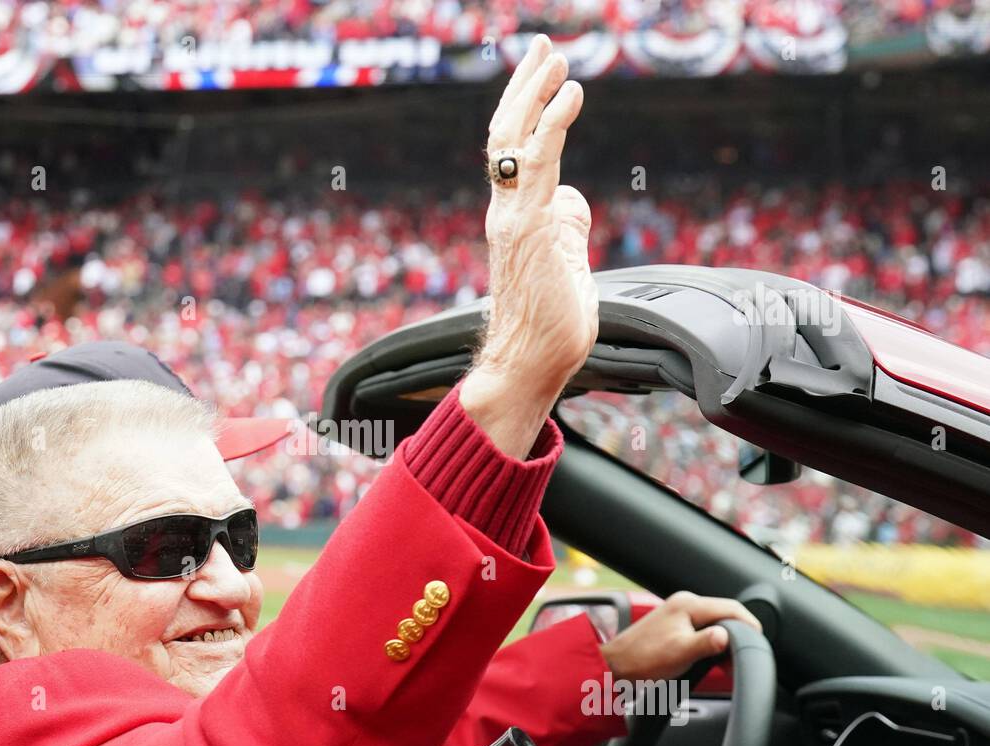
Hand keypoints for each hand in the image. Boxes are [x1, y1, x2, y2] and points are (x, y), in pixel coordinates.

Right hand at [460, 34, 598, 457]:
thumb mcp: (566, 262)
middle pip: (506, 135)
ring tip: (556, 59)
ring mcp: (514, 219)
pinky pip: (538, 164)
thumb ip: (565, 227)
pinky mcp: (529, 229)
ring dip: (536, 95)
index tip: (545, 77)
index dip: (526, 111)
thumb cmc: (549, 326)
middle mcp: (505, 212)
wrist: (531, 363)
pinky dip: (552, 124)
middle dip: (525, 88)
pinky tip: (570, 95)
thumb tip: (573, 198)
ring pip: (515, 142)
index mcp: (513, 218)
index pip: (513, 153)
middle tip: (544, 49)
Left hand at [598, 592, 763, 683]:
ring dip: (723, 642)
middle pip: (725, 615)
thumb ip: (707, 642)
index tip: (758, 641)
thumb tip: (727, 635)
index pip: (731, 608)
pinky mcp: (675, 625)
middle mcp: (685, 604)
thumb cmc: (642, 660)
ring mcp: (679, 614)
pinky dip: (711, 644)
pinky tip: (711, 660)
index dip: (749, 624)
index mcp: (688, 604)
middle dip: (737, 636)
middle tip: (740, 659)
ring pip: (714, 623)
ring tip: (726, 664)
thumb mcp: (681, 653)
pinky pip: (702, 630)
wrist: (616, 667)